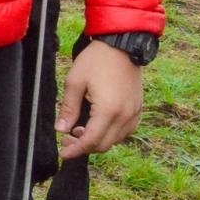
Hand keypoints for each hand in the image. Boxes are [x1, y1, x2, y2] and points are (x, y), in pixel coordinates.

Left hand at [55, 39, 143, 157]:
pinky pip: (125, 131)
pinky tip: (96, 125)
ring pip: (115, 140)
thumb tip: (61, 129)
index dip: (76, 150)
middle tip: (67, 140)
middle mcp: (125, 116)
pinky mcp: (138, 109)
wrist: (122, 45)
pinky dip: (110, 134)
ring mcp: (134, 114)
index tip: (63, 153)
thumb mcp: (75, 81)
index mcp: (108, 111)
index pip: (91, 141)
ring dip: (97, 141)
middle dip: (85, 147)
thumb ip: (68, 108)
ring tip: (79, 130)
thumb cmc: (96, 60)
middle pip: (104, 145)